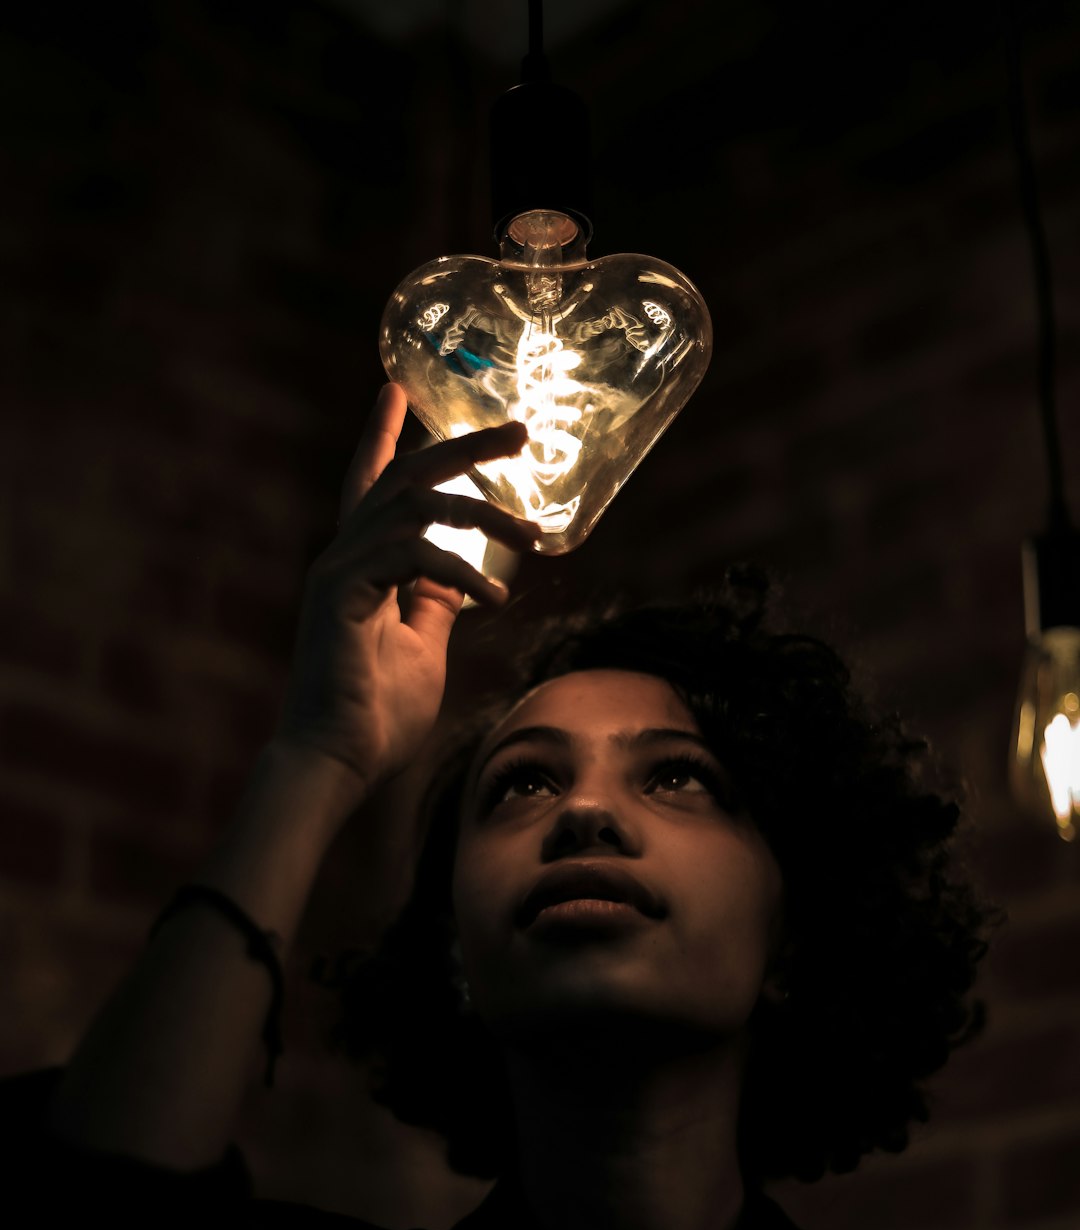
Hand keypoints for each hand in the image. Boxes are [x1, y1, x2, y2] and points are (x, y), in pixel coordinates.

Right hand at [273, 382, 538, 805]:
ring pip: (413, 507)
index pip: (371, 484)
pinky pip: (411, 557)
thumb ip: (435, 604)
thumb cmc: (377, 716)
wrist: (340, 762)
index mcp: (361, 566)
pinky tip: (495, 601)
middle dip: (461, 447)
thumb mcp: (422, 648)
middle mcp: (343, 558)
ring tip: (533, 534)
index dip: (383, 436)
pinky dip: (460, 572)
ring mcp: (338, 573)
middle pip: (402, 477)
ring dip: (481, 514)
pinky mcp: (342, 595)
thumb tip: (460, 580)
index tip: (398, 389)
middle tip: (519, 430)